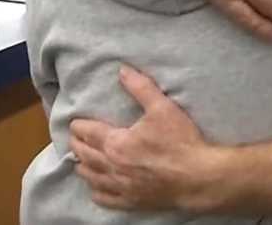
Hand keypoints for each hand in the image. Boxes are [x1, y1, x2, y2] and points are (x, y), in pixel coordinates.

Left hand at [70, 66, 215, 212]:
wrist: (198, 177)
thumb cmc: (180, 142)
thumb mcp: (162, 108)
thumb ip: (141, 87)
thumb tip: (123, 70)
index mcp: (116, 143)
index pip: (88, 133)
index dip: (79, 127)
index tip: (74, 124)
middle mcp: (113, 167)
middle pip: (84, 155)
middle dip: (77, 145)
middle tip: (74, 139)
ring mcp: (121, 187)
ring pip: (91, 178)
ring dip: (83, 167)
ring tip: (80, 161)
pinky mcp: (131, 201)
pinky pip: (105, 199)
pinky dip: (96, 192)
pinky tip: (95, 188)